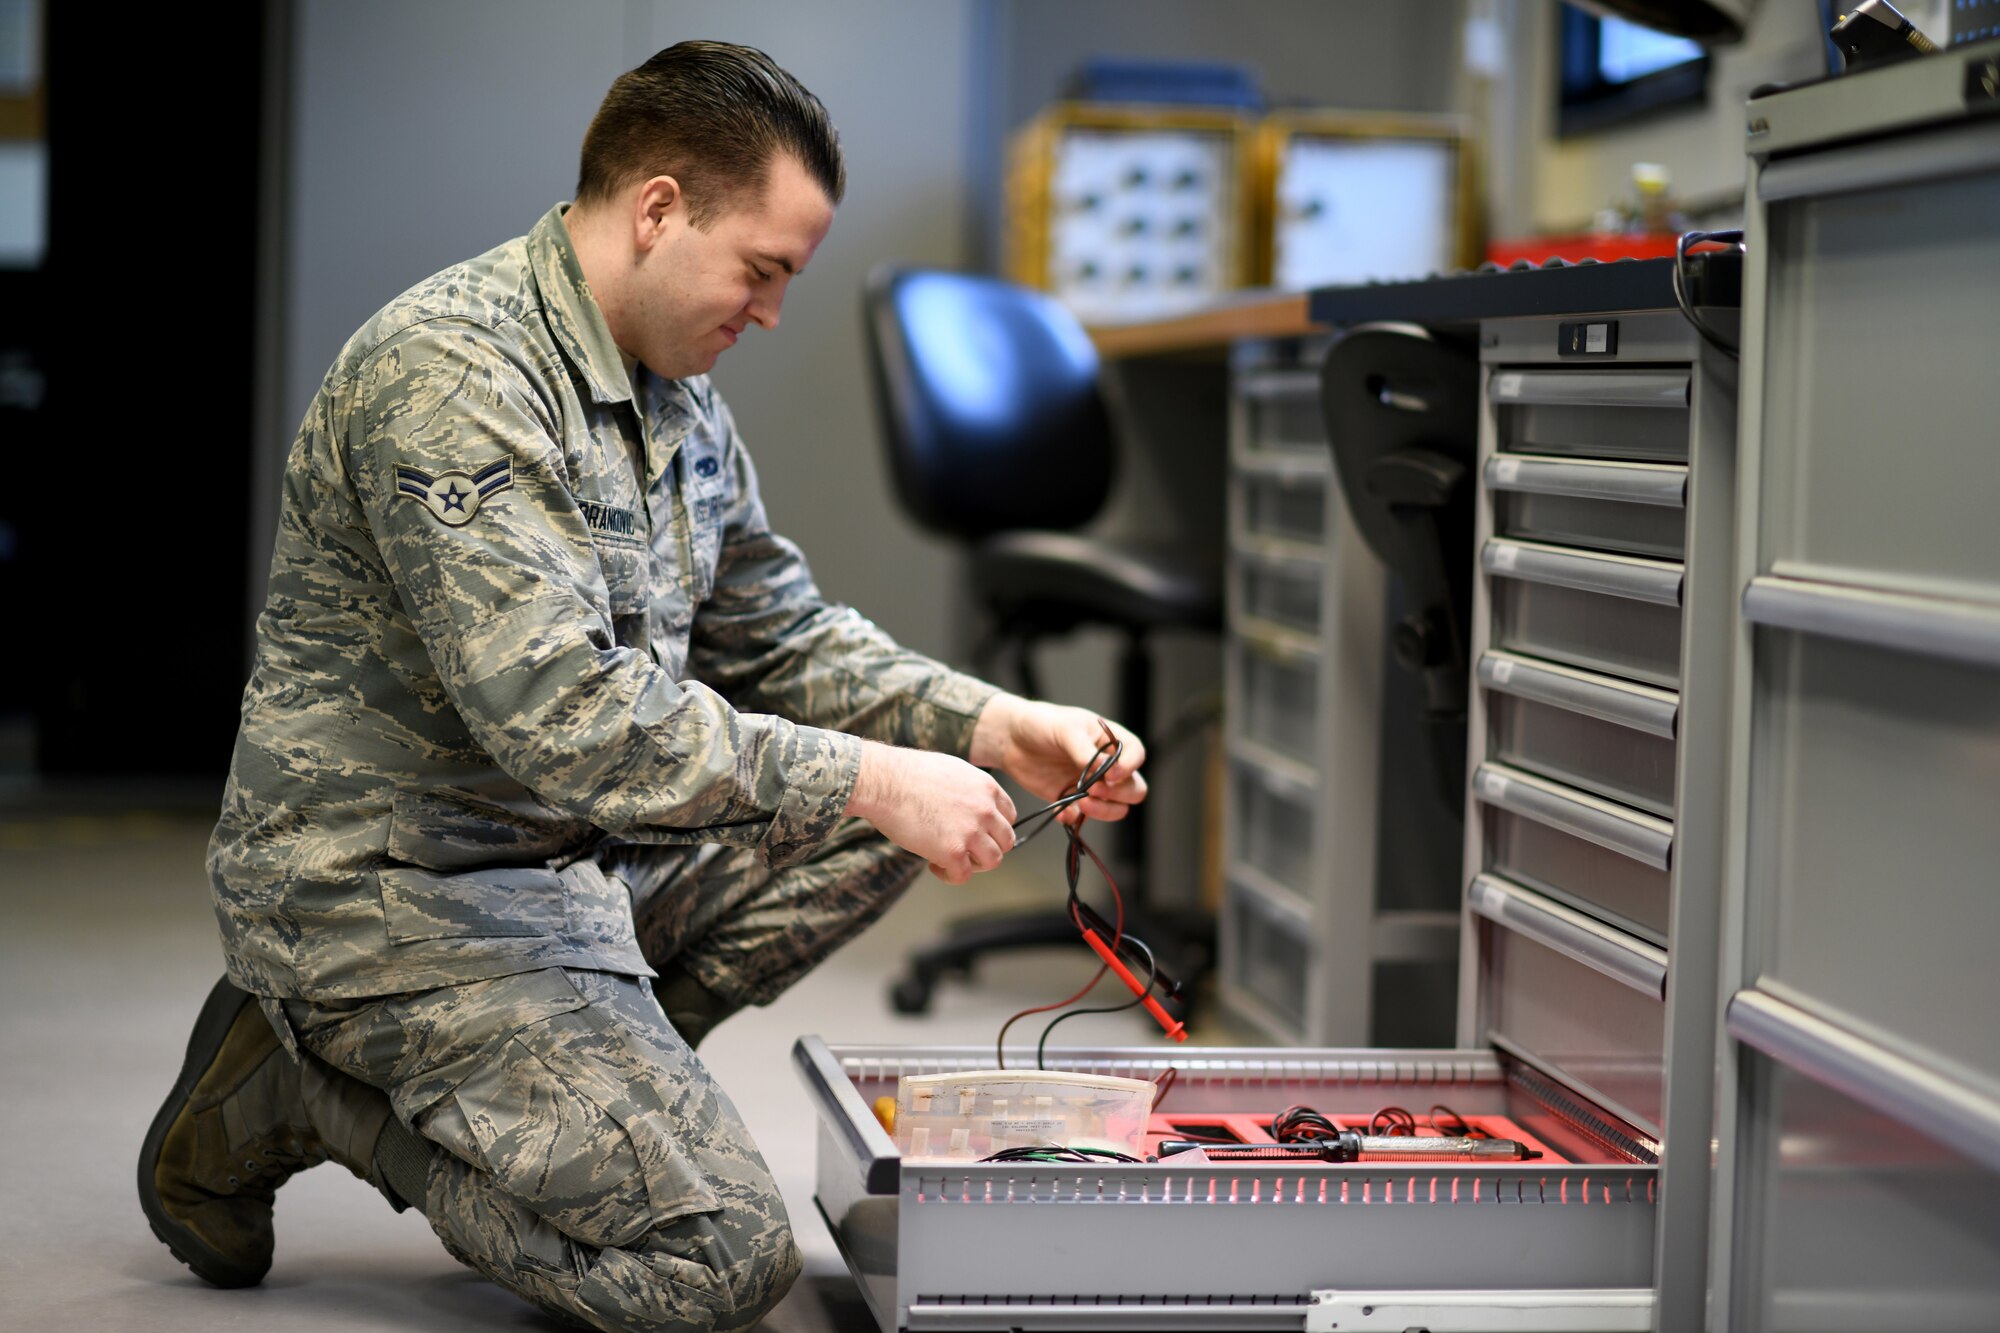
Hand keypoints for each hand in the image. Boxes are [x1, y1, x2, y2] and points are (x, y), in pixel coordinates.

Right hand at [846, 740, 1017, 883]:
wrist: (885, 782)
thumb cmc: (908, 773)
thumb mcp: (953, 770)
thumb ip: (969, 790)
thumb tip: (966, 806)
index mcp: (987, 788)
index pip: (1009, 816)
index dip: (994, 828)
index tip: (980, 832)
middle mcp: (985, 810)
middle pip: (1006, 841)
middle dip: (987, 847)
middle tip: (967, 848)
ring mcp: (971, 832)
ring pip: (992, 861)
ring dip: (973, 864)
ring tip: (953, 859)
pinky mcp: (953, 851)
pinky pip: (963, 875)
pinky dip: (950, 875)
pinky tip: (934, 865)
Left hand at [969, 694, 1147, 826]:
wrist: (1010, 737)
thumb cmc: (1041, 723)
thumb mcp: (1065, 729)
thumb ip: (1085, 751)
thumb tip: (1102, 772)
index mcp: (1110, 740)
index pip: (1136, 755)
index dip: (1129, 767)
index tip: (1111, 774)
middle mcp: (1106, 765)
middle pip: (1133, 788)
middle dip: (1119, 794)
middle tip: (1094, 789)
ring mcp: (1090, 784)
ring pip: (1115, 808)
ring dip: (1105, 811)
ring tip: (1083, 804)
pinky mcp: (1070, 799)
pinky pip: (1082, 817)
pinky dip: (1075, 819)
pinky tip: (1062, 813)